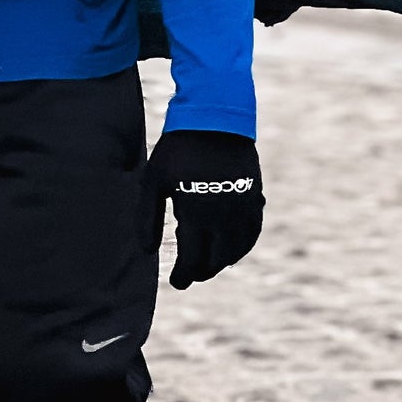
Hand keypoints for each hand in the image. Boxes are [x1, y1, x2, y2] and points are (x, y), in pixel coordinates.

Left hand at [149, 129, 263, 287]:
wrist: (215, 118)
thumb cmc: (178, 149)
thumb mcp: (154, 180)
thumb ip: (147, 217)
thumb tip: (146, 251)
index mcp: (195, 213)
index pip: (192, 260)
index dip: (184, 276)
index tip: (177, 282)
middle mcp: (222, 216)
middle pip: (216, 260)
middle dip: (202, 271)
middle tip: (191, 275)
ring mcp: (242, 208)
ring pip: (237, 250)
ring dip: (223, 262)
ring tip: (210, 264)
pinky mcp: (254, 197)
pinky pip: (253, 233)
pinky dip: (243, 246)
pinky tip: (233, 248)